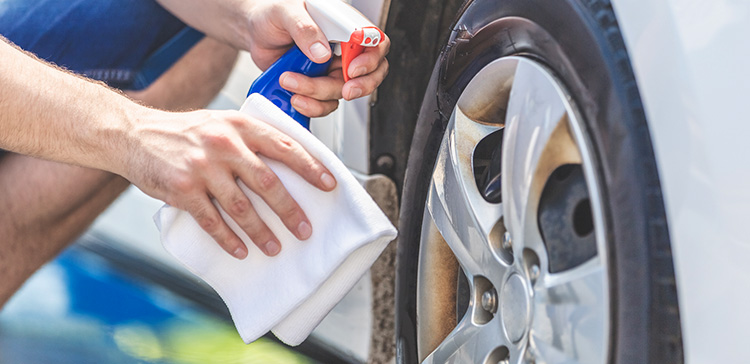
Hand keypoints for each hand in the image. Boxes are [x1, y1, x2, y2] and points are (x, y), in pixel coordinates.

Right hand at [124, 108, 336, 258]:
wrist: (133, 134)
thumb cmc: (184, 132)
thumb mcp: (221, 123)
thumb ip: (250, 138)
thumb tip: (288, 162)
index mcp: (239, 126)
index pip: (285, 146)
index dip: (310, 167)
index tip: (329, 185)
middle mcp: (224, 145)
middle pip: (268, 183)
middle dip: (290, 210)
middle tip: (305, 229)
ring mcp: (203, 168)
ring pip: (242, 207)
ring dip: (262, 232)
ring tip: (275, 247)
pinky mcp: (183, 190)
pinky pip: (213, 222)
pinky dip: (229, 240)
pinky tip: (241, 251)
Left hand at [245, 0, 389, 116]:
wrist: (254, 33)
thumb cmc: (273, 14)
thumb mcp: (286, 12)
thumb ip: (304, 28)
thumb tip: (322, 52)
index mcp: (343, 26)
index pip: (375, 42)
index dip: (371, 59)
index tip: (353, 69)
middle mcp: (342, 49)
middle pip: (370, 73)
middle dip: (360, 86)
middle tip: (345, 91)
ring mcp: (331, 70)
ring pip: (342, 92)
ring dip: (319, 94)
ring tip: (290, 81)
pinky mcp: (317, 86)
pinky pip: (324, 104)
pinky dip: (311, 106)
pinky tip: (294, 96)